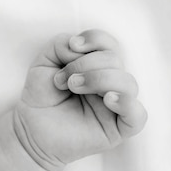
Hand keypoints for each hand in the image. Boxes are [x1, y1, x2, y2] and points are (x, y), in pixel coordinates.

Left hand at [13, 29, 146, 170]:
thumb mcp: (44, 61)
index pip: (109, 45)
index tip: (72, 46)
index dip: (95, 40)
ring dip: (99, 79)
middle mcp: (110, 84)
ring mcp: (116, 107)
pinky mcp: (118, 129)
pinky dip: (127, 104)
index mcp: (98, 67)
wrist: (31, 130)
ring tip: (73, 86)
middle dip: (86, 64)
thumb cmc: (41, 97)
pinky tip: (108, 99)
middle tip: (64, 79)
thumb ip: (61, 45)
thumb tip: (80, 47)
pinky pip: (138, 116)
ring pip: (129, 84)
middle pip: (116, 61)